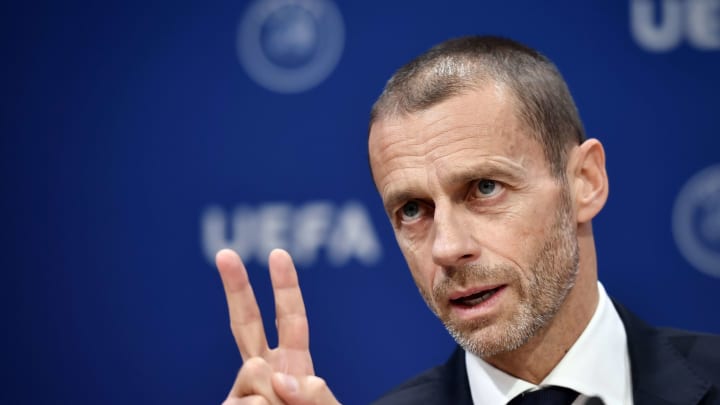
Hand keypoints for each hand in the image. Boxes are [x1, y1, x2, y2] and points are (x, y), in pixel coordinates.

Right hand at [216, 248, 339, 404]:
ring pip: (253, 371)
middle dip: (236, 286)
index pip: (290, 319)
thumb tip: (279, 380)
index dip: (285, 286)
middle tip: (225, 253)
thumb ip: (316, 397)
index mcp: (293, 364)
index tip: (278, 254)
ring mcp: (241, 390)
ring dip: (274, 400)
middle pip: (246, 321)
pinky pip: (246, 404)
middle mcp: (264, 371)